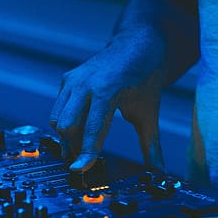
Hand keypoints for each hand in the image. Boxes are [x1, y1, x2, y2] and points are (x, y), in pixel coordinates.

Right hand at [49, 28, 165, 170]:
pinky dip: (66, 124)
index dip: (85, 152)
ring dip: (66, 137)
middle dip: (73, 146)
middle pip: (67, 126)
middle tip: (84, 159)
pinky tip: (80, 130)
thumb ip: (151, 145)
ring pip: (58, 119)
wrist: (136, 45)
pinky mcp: (67, 80)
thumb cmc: (144, 78)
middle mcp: (86, 83)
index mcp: (107, 90)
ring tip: (81, 146)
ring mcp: (73, 80)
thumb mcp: (149, 113)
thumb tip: (160, 172)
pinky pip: (58, 109)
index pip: (92, 129)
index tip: (80, 170)